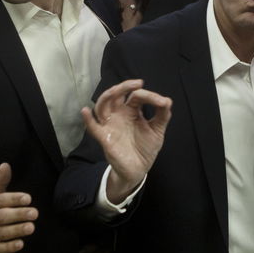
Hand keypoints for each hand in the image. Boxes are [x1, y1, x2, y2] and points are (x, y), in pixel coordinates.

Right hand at [0, 163, 37, 252]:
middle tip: (34, 213)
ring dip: (16, 230)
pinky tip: (20, 244)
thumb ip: (1, 182)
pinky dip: (8, 247)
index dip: (13, 199)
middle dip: (18, 215)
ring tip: (31, 227)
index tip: (28, 198)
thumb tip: (5, 165)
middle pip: (0, 217)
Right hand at [83, 79, 172, 204]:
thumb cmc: (146, 148)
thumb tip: (167, 100)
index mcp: (132, 111)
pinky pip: (93, 128)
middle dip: (124, 86)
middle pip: (115, 95)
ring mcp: (110, 125)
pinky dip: (88, 120)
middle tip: (138, 83)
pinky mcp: (105, 138)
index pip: (136, 96)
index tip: (162, 103)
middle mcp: (119, 114)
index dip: (149, 96)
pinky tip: (85, 111)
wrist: (139, 169)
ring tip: (118, 90)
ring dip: (108, 95)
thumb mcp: (157, 130)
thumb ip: (162, 116)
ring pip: (102, 105)